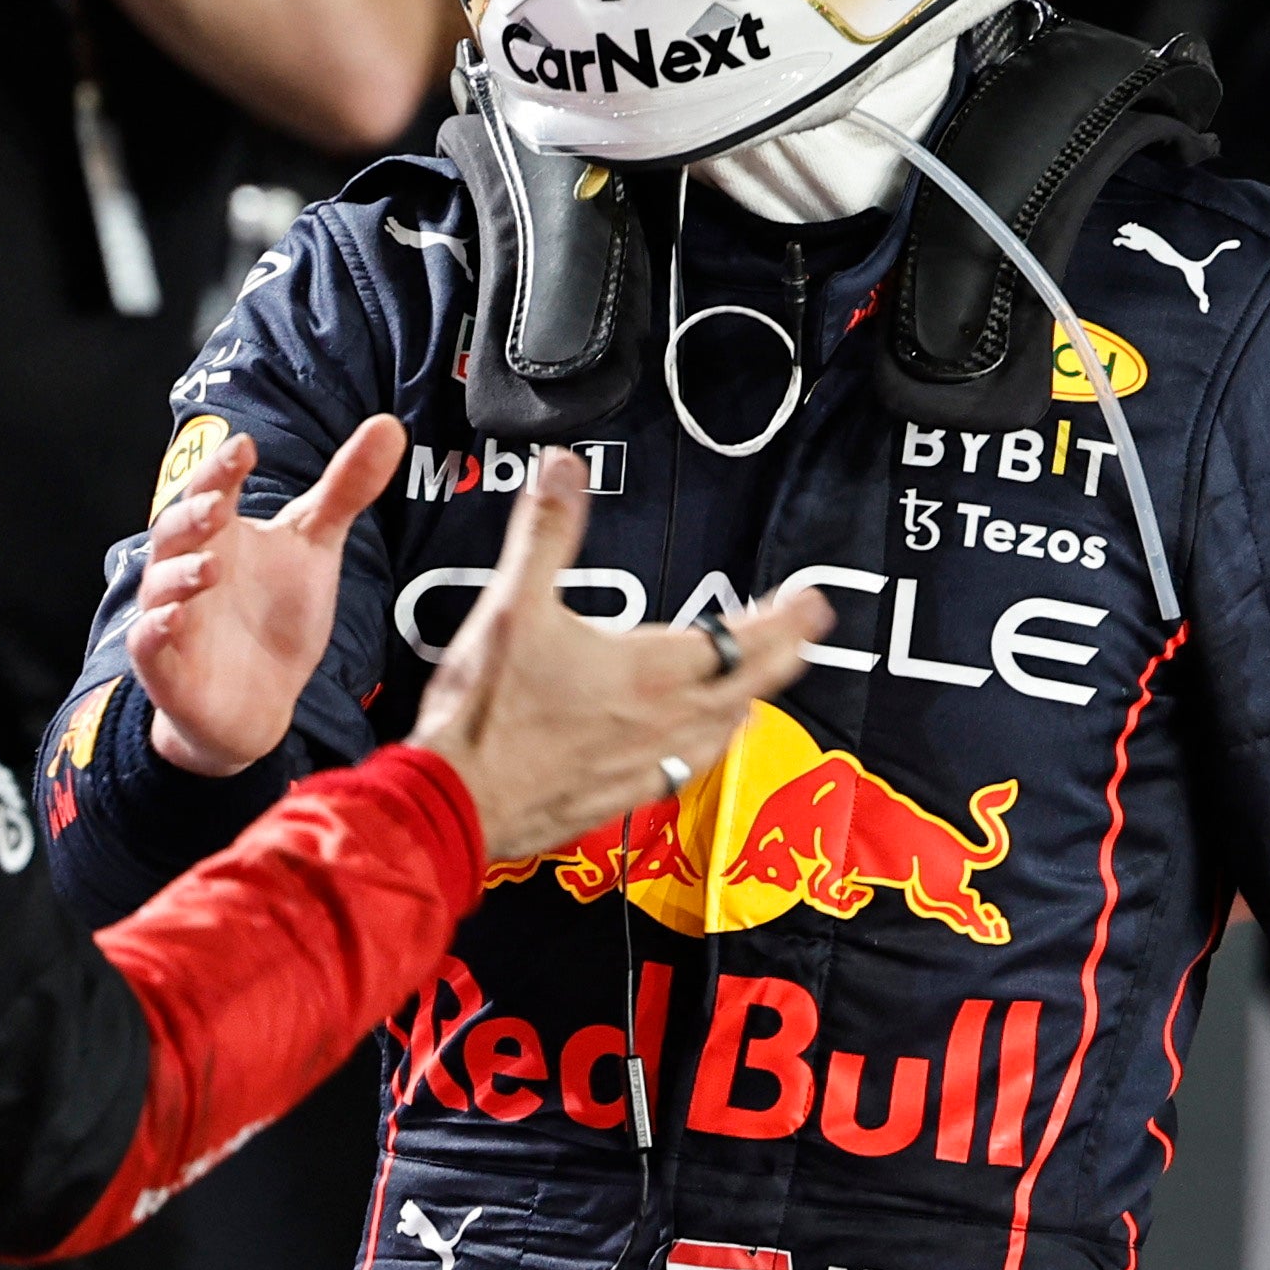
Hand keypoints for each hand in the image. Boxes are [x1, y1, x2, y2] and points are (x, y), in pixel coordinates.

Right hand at [133, 417, 405, 775]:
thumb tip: (389, 425)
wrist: (257, 703)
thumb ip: (345, 489)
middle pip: (175, 531)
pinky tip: (175, 620)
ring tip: (210, 568)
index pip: (213, 489)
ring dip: (179, 575)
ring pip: (159, 585)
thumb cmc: (274, 615)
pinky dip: (156, 630)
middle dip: (193, 515)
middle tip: (219, 503)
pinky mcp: (164, 666)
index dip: (222, 468)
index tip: (245, 447)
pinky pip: (147, 643)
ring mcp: (171, 616)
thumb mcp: (315, 547)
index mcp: (220, 533)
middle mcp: (186, 568)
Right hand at [408, 448, 825, 859]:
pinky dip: (708, 745)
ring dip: (749, 699)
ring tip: (760, 684)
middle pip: (749, 684)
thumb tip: (564, 468)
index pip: (743, 639)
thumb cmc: (486, 713)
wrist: (457, 800)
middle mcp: (662, 719)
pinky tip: (698, 744)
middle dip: (786, 655)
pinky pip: (687, 767)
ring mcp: (646, 761)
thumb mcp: (512, 604)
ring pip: (724, 729)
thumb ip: (545, 532)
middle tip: (808, 635)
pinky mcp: (623, 794)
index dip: (786, 619)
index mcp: (648, 670)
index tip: (811, 603)